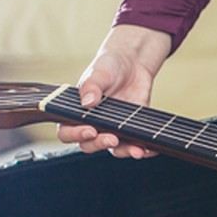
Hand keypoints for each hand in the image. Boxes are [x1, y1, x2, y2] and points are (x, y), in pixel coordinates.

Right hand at [56, 25, 172, 158]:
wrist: (132, 64)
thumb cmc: (108, 67)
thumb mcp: (98, 73)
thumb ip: (91, 86)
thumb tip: (88, 102)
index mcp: (76, 113)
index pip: (67, 131)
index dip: (76, 135)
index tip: (90, 130)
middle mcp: (92, 124)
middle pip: (89, 145)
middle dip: (100, 144)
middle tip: (112, 138)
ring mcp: (111, 129)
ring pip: (113, 149)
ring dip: (125, 152)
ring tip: (136, 150)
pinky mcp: (130, 130)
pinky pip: (134, 144)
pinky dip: (142, 149)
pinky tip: (149, 149)